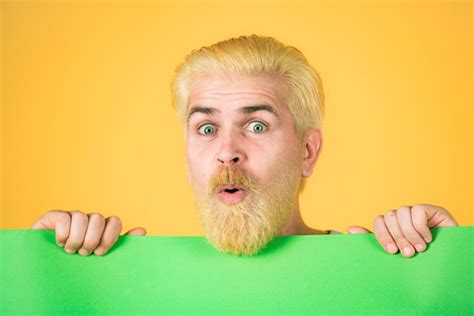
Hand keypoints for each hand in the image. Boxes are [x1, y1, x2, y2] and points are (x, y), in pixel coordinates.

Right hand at [31, 210, 146, 255]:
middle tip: (84, 253)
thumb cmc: (77, 262)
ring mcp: (71, 216)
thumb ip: (120, 244)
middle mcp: (88, 219)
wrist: (46, 265)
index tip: (100, 253)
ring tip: (71, 251)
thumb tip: (142, 230)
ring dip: (77, 238)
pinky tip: (60, 243)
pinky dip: (64, 233)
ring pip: (82, 217)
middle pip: (99, 218)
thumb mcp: (99, 254)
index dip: (110, 237)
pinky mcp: (53, 216)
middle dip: (92, 239)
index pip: (114, 221)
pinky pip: (64, 217)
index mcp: (101, 227)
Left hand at [347, 204, 457, 257]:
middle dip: (398, 237)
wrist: (448, 264)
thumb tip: (350, 230)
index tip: (391, 251)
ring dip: (410, 234)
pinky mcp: (432, 210)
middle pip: (389, 217)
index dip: (382, 235)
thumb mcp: (396, 252)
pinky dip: (421, 227)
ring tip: (420, 248)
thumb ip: (376, 240)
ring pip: (402, 213)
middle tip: (408, 253)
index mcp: (393, 225)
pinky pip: (418, 211)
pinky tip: (428, 238)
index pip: (379, 221)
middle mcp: (403, 217)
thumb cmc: (421, 260)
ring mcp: (417, 212)